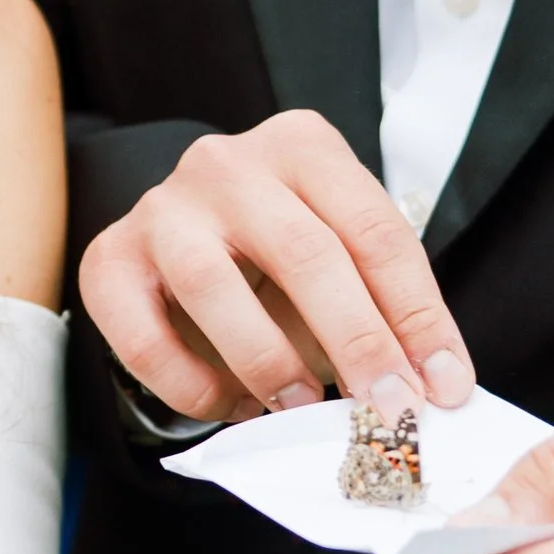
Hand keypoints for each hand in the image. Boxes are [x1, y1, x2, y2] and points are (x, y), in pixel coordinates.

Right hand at [83, 109, 474, 425]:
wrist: (179, 234)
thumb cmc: (276, 253)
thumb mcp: (338, 255)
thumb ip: (378, 306)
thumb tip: (428, 387)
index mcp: (302, 146)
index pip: (375, 231)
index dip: (417, 315)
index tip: (445, 385)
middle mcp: (227, 164)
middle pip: (304, 252)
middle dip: (357, 341)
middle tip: (389, 407)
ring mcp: (161, 207)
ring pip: (213, 285)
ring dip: (269, 361)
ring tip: (303, 406)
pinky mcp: (109, 258)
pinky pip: (144, 335)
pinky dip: (192, 385)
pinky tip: (231, 406)